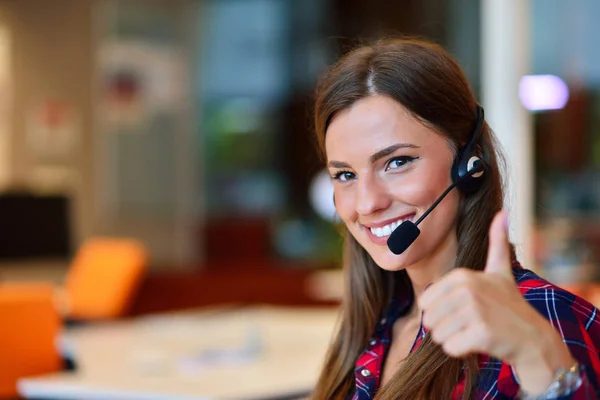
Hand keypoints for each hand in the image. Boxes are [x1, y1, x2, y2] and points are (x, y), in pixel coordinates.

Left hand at [418, 210, 574, 392]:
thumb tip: (502, 213)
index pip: (425, 303)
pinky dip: (461, 351)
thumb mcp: (500, 270)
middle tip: (469, 325)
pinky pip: (450, 348)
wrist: (533, 337)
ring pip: (438, 336)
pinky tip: (479, 343)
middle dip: (444, 328)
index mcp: (462, 276)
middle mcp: (467, 289)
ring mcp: (475, 310)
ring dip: (453, 340)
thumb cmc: (509, 305)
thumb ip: (497, 243)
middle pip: (429, 320)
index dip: (439, 314)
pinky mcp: (481, 333)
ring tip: (474, 332)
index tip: (462, 311)